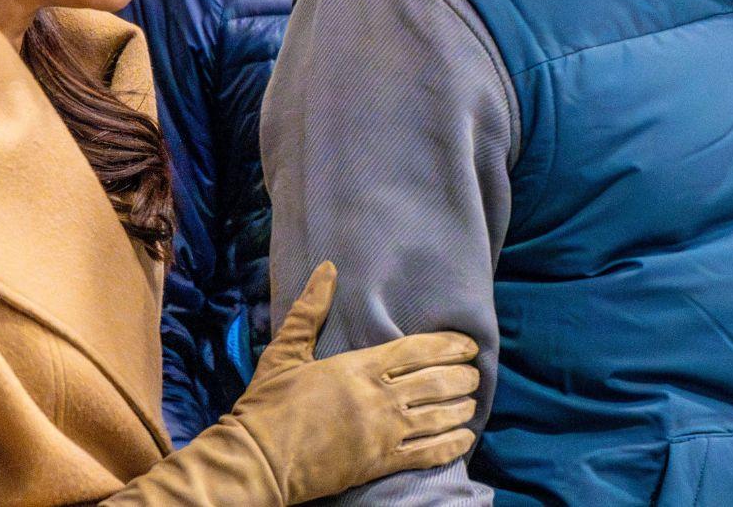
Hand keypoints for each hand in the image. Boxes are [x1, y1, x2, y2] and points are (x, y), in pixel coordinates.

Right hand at [220, 262, 478, 503]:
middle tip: (475, 371)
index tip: (468, 344)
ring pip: (438, 416)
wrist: (257, 460)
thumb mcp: (285, 351)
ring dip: (461, 407)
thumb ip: (310, 309)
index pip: (416, 349)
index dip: (448, 345)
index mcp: (358, 367)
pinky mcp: (380, 464)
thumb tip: (328, 269)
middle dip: (462, 376)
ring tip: (473, 400)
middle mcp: (379, 398)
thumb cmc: (268, 405)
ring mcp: (383, 434)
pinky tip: (465, 438)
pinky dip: (451, 445)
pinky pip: (427, 453)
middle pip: (436, 382)